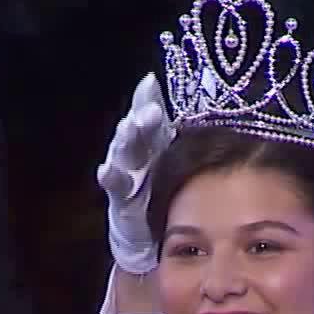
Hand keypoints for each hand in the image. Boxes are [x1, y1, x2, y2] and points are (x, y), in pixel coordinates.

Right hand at [98, 73, 175, 275]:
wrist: (146, 231)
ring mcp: (126, 172)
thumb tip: (206, 100)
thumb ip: (187, 132)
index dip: (147, 96)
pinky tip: (107, 170)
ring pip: (123, 152)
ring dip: (126, 139)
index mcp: (154, 138)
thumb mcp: (175, 158)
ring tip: (129, 128)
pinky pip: (115, 185)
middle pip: (138, 129)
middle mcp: (137, 150)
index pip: (148, 110)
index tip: (150, 81)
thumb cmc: (164, 187)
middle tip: (152, 111)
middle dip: (142, 118)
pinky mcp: (120, 198)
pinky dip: (110, 177)